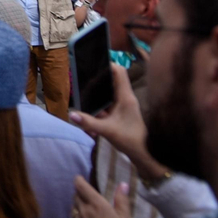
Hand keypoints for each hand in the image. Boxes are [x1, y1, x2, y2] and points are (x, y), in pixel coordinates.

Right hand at [67, 65, 166, 179]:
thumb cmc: (131, 139)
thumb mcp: (107, 131)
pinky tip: (89, 117)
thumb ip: (89, 122)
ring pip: (108, 95)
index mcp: (125, 97)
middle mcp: (125, 99)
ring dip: (96, 97)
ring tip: (81, 98)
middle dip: (96, 81)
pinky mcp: (121, 115)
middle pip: (111, 81)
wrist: (146, 155)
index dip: (107, 64)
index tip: (93, 63)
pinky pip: (107, 106)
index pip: (119, 72)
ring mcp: (124, 107)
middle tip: (81, 80)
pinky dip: (98, 109)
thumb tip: (71, 114)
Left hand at [71, 177, 136, 217]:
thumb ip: (122, 200)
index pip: (81, 186)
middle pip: (76, 196)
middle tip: (87, 193)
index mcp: (96, 204)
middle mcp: (83, 211)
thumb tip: (122, 184)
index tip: (80, 179)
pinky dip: (77, 215)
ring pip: (73, 207)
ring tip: (86, 206)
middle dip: (80, 192)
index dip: (79, 180)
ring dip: (78, 204)